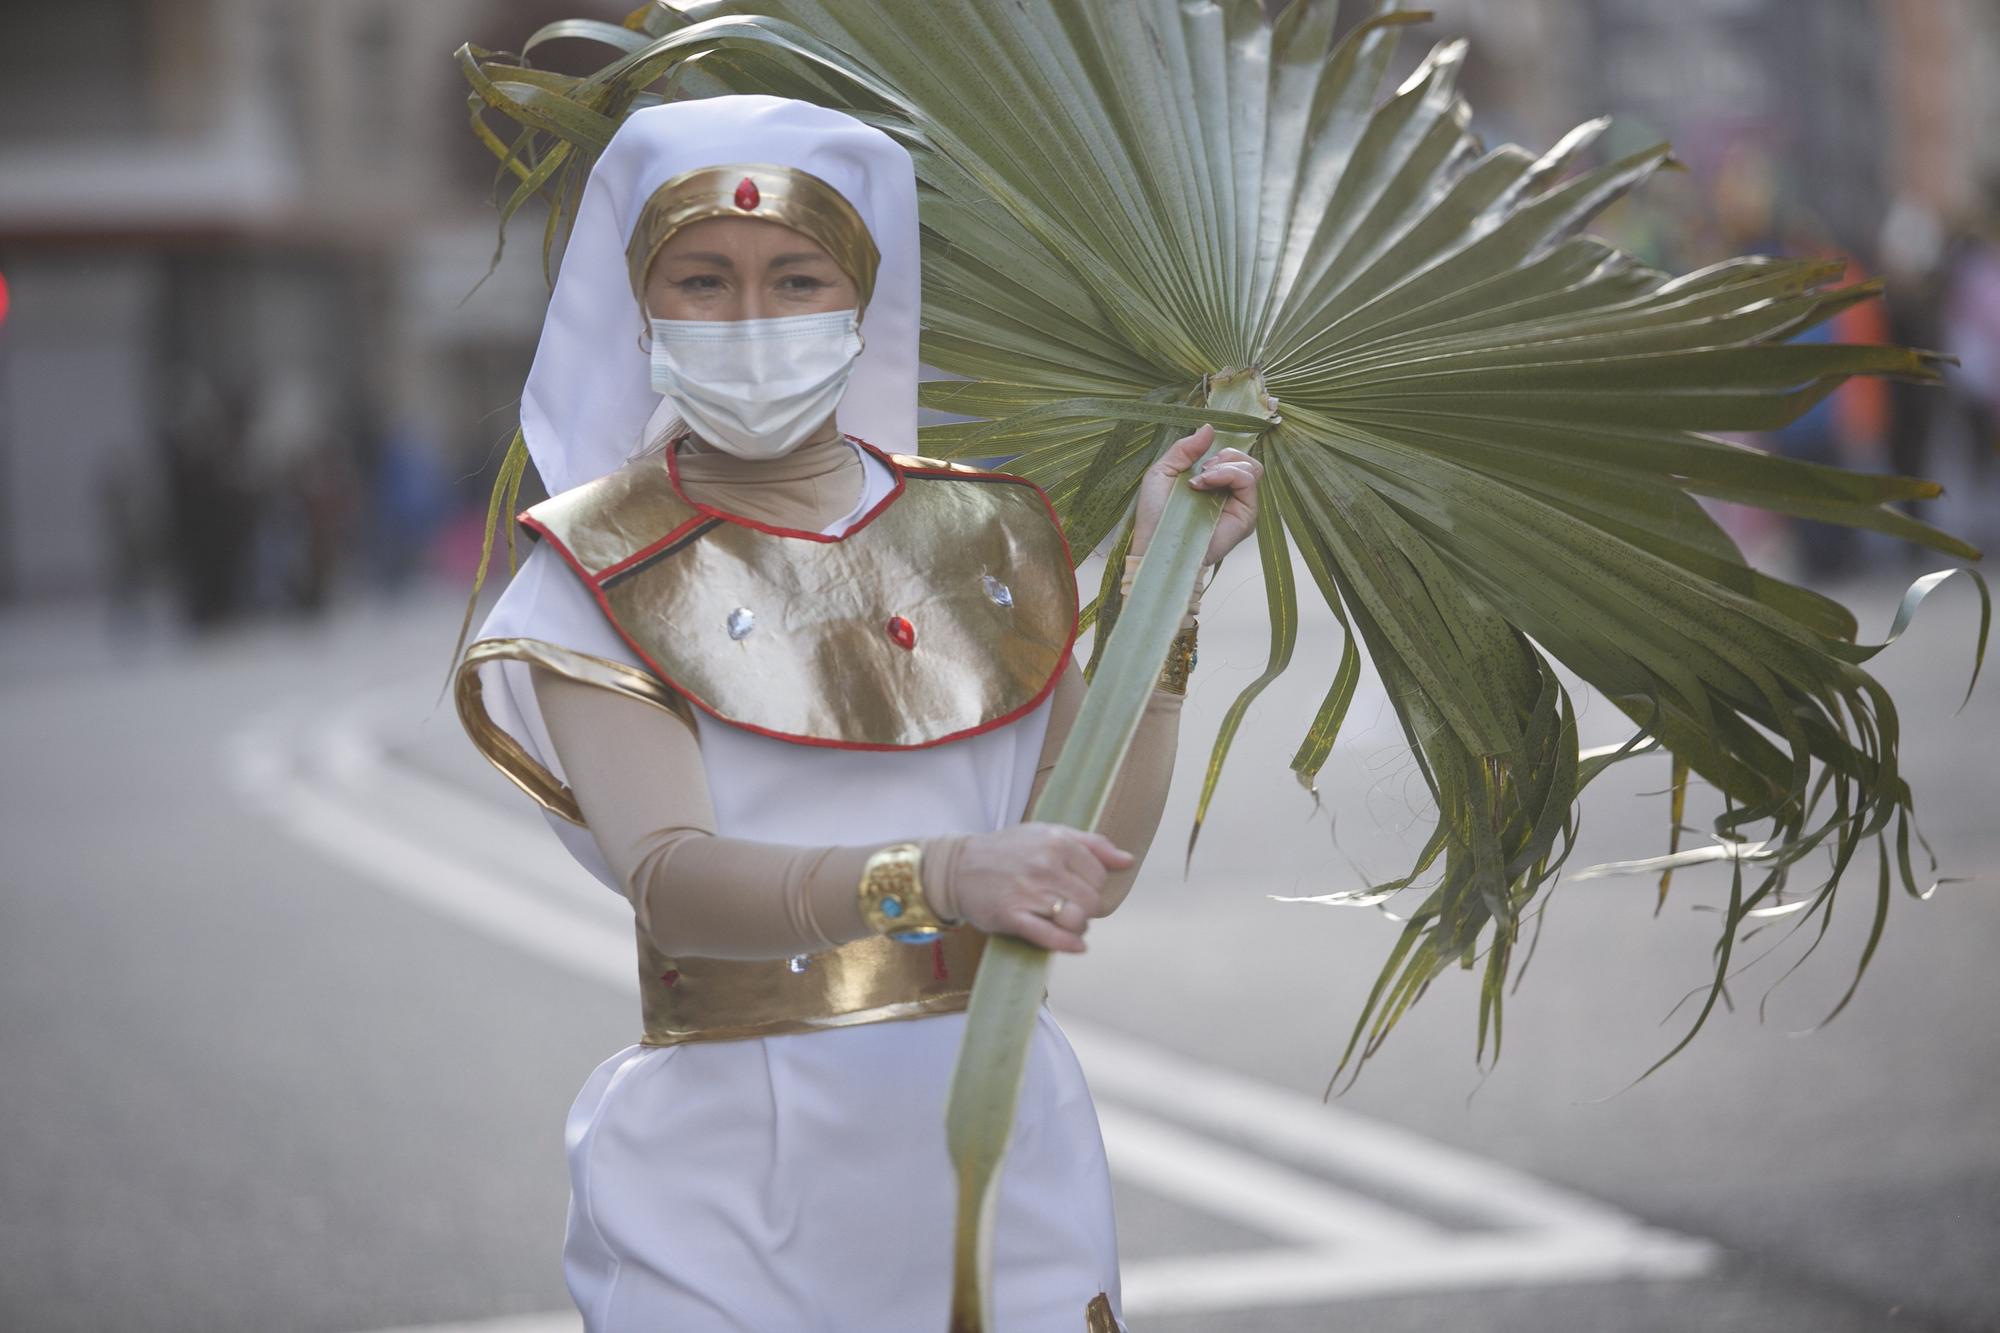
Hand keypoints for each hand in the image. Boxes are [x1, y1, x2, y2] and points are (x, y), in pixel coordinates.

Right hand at [949, 823, 1133, 952]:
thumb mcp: (1049, 833)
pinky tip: (1075, 945)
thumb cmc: (1009, 850)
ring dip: (1076, 926)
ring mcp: (1029, 892)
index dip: (1093, 886)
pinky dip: (1067, 944)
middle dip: (1086, 908)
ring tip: (1065, 921)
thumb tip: (1128, 861)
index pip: (1100, 876)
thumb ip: (1092, 844)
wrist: (959, 867)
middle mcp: (1045, 865)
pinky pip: (1051, 936)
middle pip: (1091, 901)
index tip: (1078, 888)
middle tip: (1069, 906)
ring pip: (1076, 919)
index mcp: (1058, 842)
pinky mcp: (1013, 916)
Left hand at [1129, 423, 1262, 564]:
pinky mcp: (1245, 517)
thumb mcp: (1164, 471)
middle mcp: (1228, 495)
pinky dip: (1228, 474)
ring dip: (1225, 465)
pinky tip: (1206, 483)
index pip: (1232, 458)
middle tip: (1202, 468)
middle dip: (1225, 455)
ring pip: (1252, 467)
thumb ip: (1185, 449)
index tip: (1199, 460)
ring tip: (1202, 479)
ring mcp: (1239, 506)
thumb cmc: (1155, 515)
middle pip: (1246, 459)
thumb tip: (1209, 427)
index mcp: (1213, 484)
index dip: (1219, 451)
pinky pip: (1249, 481)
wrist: (1156, 544)